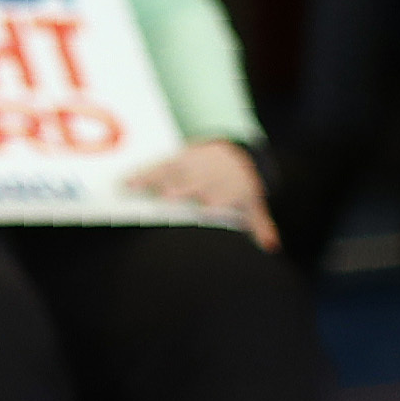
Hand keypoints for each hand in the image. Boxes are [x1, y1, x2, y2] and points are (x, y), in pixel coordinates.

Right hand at [124, 138, 275, 247]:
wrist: (237, 153)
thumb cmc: (242, 186)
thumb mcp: (254, 205)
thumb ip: (260, 226)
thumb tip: (271, 247)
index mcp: (226, 192)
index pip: (216, 202)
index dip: (208, 208)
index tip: (200, 214)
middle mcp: (208, 179)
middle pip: (191, 187)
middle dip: (180, 193)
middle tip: (165, 200)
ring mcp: (191, 168)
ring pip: (171, 174)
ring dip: (153, 181)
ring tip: (134, 188)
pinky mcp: (178, 158)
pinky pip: (158, 166)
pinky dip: (142, 174)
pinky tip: (128, 181)